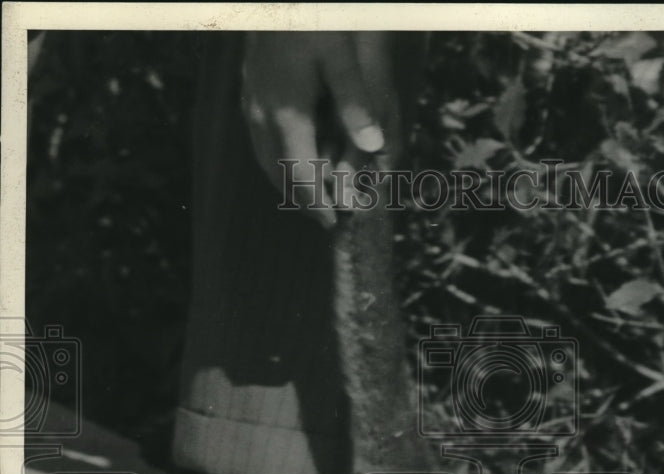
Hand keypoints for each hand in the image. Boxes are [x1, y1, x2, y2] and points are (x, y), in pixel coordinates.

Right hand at [241, 32, 399, 225]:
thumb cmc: (310, 19)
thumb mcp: (340, 57)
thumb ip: (355, 101)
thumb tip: (374, 144)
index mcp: (287, 113)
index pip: (301, 173)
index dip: (317, 202)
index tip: (332, 222)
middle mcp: (262, 115)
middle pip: (279, 173)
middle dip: (301, 199)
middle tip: (323, 217)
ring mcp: (250, 104)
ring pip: (265, 158)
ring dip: (286, 181)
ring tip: (308, 197)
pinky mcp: (247, 92)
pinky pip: (259, 140)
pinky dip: (275, 159)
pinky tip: (290, 158)